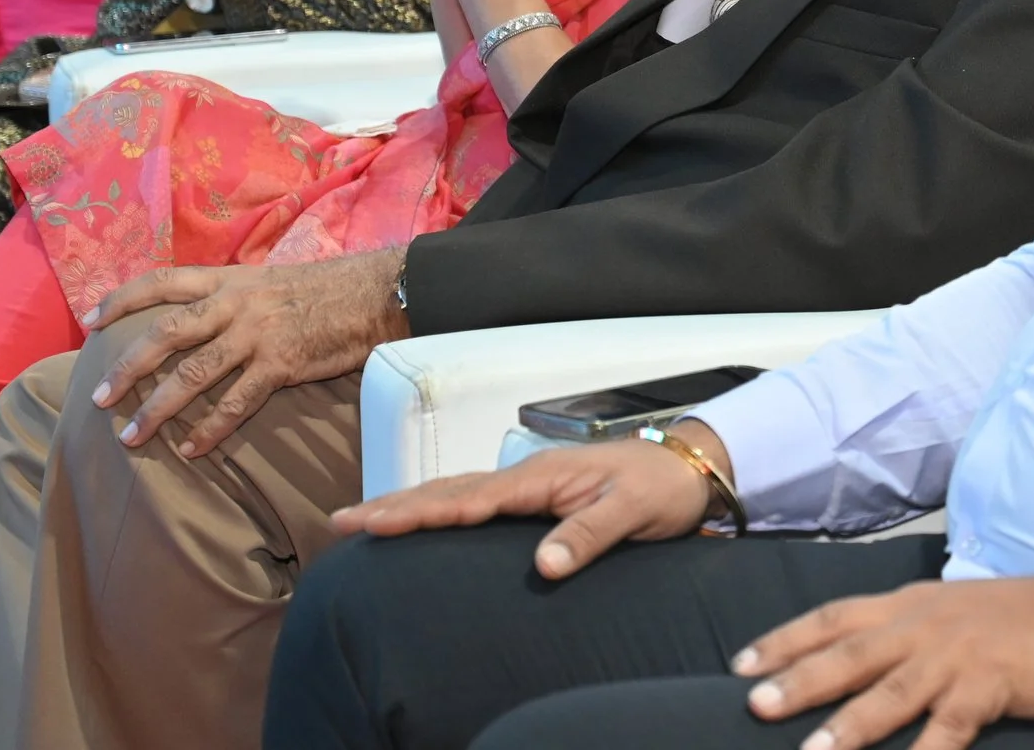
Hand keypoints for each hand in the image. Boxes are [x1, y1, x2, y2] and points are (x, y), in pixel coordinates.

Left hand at [84, 248, 409, 456]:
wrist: (379, 294)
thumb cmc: (330, 289)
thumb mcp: (274, 280)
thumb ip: (238, 296)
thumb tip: (206, 316)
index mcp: (232, 279)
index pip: (164, 281)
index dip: (123, 299)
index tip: (90, 320)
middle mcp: (237, 303)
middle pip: (167, 333)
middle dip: (128, 366)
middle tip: (101, 398)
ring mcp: (259, 334)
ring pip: (193, 373)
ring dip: (157, 408)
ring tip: (130, 436)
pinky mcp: (282, 363)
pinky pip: (236, 402)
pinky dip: (209, 429)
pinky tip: (190, 449)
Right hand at [332, 428, 721, 575]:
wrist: (693, 466)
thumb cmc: (664, 487)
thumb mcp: (634, 512)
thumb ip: (589, 535)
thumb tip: (544, 566)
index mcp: (543, 477)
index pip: (468, 499)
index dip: (417, 512)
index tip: (370, 522)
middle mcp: (529, 476)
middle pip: (449, 490)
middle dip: (394, 506)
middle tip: (340, 521)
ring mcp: (533, 483)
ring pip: (459, 491)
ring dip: (411, 504)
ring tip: (364, 519)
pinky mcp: (541, 494)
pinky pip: (480, 500)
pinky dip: (443, 506)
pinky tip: (426, 520)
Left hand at [734, 575, 1033, 749]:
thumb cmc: (1024, 617)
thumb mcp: (957, 610)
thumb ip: (912, 628)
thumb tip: (870, 651)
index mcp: (912, 604)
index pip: (835, 617)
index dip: (787, 640)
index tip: (742, 664)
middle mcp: (925, 626)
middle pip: (850, 652)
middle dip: (799, 679)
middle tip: (753, 704)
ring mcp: (955, 656)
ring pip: (889, 692)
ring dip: (847, 725)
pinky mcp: (988, 687)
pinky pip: (948, 729)